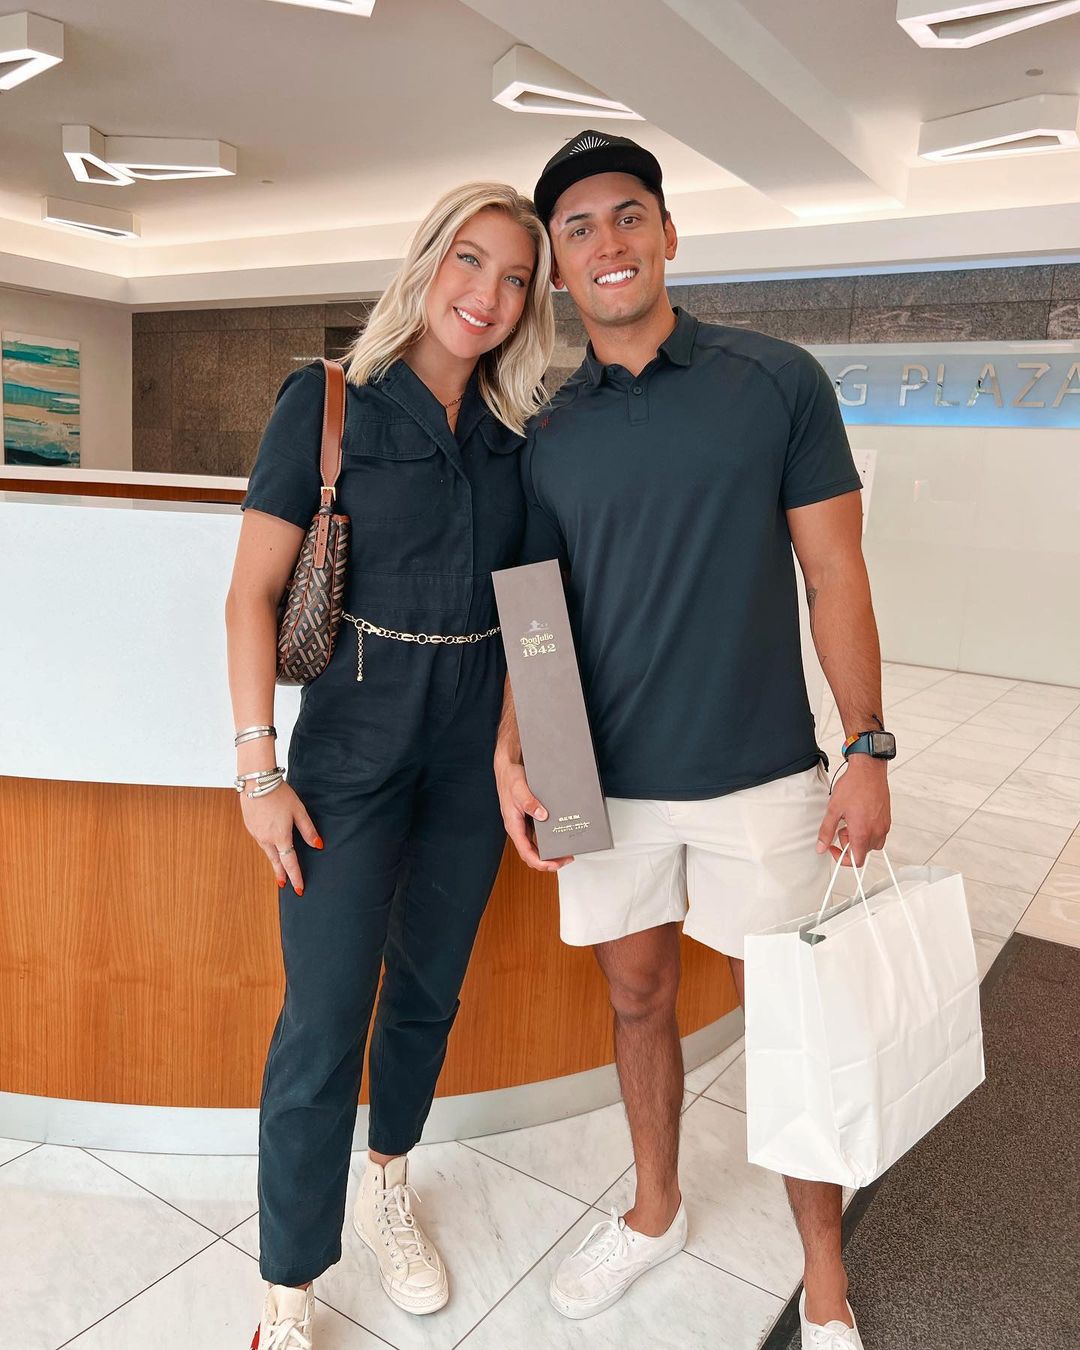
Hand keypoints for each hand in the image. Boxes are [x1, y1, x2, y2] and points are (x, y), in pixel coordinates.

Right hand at [239, 780, 322, 894]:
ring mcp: (256, 833)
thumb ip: (308, 830)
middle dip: (281, 874)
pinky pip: (260, 841)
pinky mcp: (250, 826)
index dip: (296, 876)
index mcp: (280, 836)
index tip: (299, 889)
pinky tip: (270, 847)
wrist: (256, 781)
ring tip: (279, 871)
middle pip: (276, 861)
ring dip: (273, 862)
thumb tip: (318, 845)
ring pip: (267, 852)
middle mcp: (266, 838)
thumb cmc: (280, 794)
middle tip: (285, 886)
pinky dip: (267, 848)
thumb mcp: (298, 811)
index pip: (290, 862)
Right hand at [494, 755, 573, 871]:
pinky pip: (538, 836)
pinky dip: (549, 841)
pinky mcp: (528, 819)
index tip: (554, 864)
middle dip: (549, 861)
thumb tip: (542, 815)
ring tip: (565, 852)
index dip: (541, 862)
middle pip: (532, 854)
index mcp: (514, 826)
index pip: (526, 853)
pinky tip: (558, 838)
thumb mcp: (520, 790)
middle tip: (566, 859)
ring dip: (549, 852)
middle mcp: (518, 828)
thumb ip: (530, 803)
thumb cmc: (510, 780)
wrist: (507, 769)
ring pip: (535, 847)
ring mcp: (523, 825)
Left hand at [815, 756, 890, 866]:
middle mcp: (876, 831)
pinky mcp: (887, 819)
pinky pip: (878, 834)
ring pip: (871, 844)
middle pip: (863, 852)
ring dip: (859, 839)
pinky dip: (868, 831)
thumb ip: (826, 831)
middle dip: (849, 844)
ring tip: (850, 822)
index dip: (843, 859)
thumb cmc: (853, 786)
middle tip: (841, 828)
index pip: (857, 860)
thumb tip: (821, 847)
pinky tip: (859, 817)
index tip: (834, 848)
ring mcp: (884, 825)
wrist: (869, 770)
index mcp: (862, 832)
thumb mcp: (833, 809)